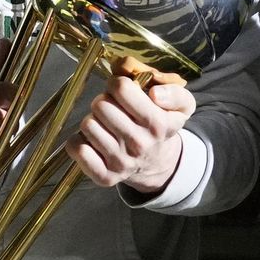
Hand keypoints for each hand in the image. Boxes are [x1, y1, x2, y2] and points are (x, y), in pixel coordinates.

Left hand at [66, 56, 192, 193]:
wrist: (156, 162)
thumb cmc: (162, 125)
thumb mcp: (182, 106)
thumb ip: (174, 92)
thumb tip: (155, 94)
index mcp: (157, 124)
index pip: (122, 89)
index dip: (117, 83)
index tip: (121, 90)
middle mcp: (138, 145)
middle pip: (100, 105)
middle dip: (104, 101)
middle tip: (112, 108)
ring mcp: (120, 162)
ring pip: (88, 125)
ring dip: (93, 120)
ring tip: (105, 124)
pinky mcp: (104, 176)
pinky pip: (78, 150)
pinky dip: (78, 140)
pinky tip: (92, 139)